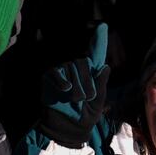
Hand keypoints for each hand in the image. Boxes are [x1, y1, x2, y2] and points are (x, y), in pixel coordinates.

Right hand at [38, 23, 108, 147]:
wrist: (68, 129)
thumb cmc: (85, 116)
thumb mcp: (98, 103)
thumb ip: (101, 85)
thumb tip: (105, 66)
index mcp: (91, 73)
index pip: (95, 54)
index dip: (98, 40)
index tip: (102, 25)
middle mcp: (76, 69)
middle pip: (83, 62)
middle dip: (87, 80)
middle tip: (87, 98)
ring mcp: (62, 72)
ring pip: (71, 68)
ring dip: (76, 86)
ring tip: (76, 100)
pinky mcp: (50, 78)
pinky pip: (56, 73)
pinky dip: (61, 80)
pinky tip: (65, 90)